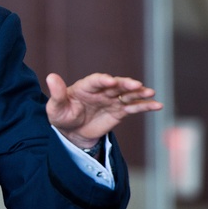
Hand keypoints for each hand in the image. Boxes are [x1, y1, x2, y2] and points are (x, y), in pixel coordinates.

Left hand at [45, 72, 162, 148]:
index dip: (103, 80)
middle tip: (136, 85)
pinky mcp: (119, 111)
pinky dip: (145, 106)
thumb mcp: (55, 108)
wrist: (71, 132)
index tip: (110, 81)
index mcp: (85, 87)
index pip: (96, 81)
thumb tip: (50, 76)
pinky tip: (157, 105)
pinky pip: (134, 107)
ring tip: (151, 93)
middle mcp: (101, 90)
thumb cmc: (62, 116)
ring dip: (139, 93)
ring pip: (127, 94)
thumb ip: (56, 94)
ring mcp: (112, 100)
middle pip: (116, 85)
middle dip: (125, 84)